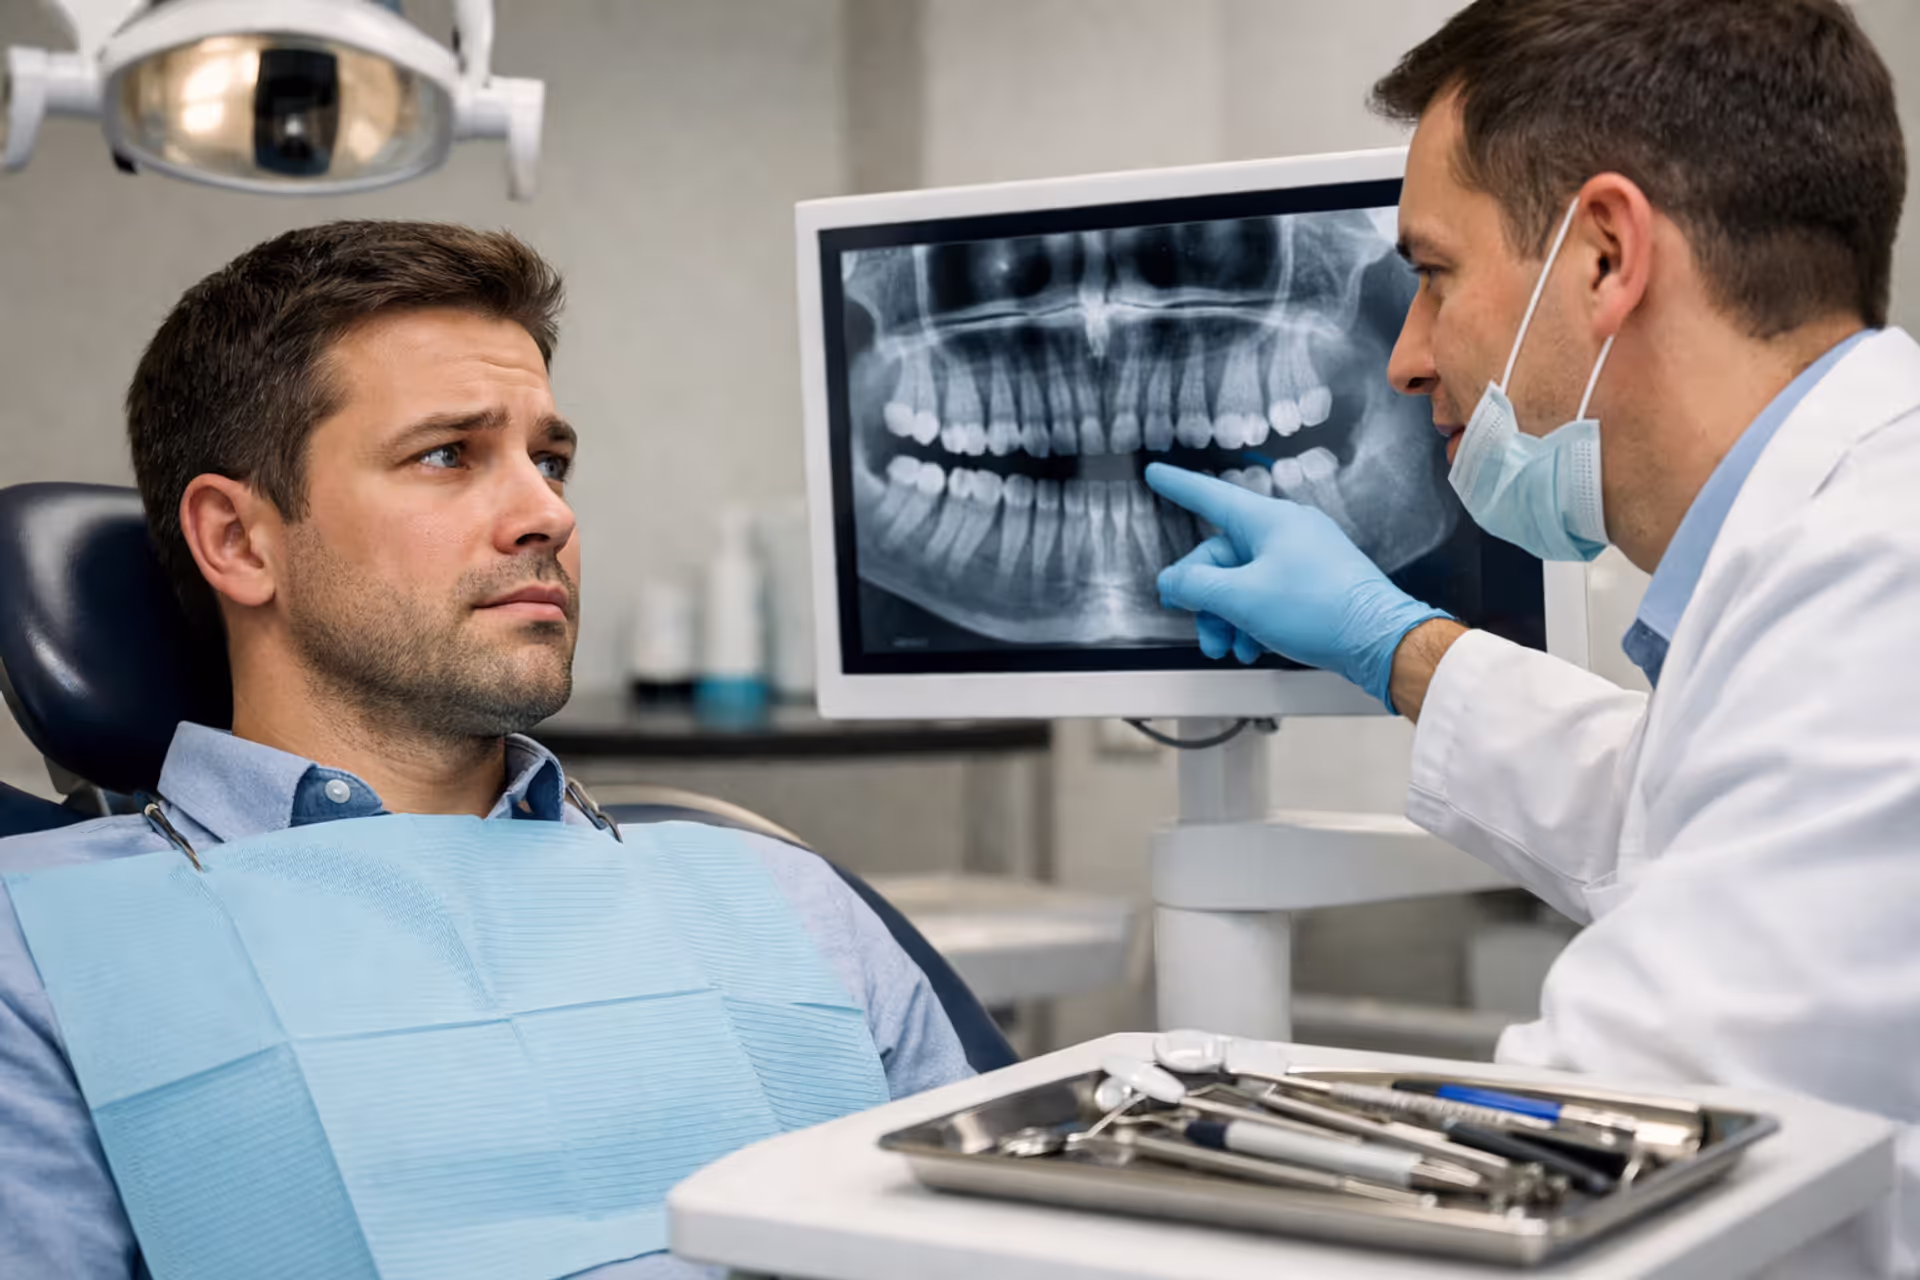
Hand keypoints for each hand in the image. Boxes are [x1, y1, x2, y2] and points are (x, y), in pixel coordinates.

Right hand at [1144, 463, 1450, 709]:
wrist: (1379, 640)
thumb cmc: (1321, 610)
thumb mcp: (1241, 599)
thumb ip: (1196, 586)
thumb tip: (1172, 582)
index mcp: (1268, 520)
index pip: (1210, 495)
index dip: (1178, 486)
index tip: (1157, 474)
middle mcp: (1286, 532)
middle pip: (1221, 555)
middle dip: (1205, 598)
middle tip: (1202, 630)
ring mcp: (1302, 557)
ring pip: (1242, 581)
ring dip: (1227, 617)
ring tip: (1228, 648)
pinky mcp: (1315, 582)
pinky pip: (1267, 593)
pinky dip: (1252, 620)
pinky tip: (1252, 647)